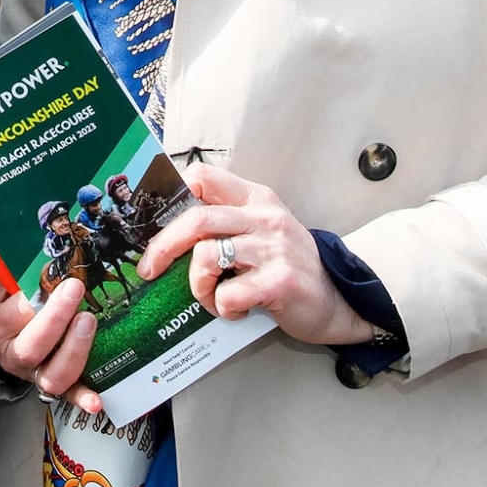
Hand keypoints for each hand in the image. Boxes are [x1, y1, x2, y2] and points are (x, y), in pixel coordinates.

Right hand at [0, 276, 101, 413]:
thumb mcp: (5, 282)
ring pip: (51, 376)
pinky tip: (96, 399)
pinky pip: (69, 395)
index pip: (13, 315)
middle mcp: (12, 355)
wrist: (9, 335)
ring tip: (88, 320)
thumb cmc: (11, 303)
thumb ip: (14, 265)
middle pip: (30, 348)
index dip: (35, 298)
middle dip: (56, 319)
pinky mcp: (55, 386)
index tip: (56, 278)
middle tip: (74, 290)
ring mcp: (34, 374)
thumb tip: (29, 241)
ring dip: (74, 350)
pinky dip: (83, 397)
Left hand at [134, 164, 370, 344]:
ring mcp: (273, 248)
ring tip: (210, 297)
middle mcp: (264, 217)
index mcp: (256, 199)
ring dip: (197, 285)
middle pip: (196, 219)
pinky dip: (222, 307)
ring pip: (207, 256)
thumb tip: (169, 228)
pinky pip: (229, 293)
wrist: (336, 299)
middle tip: (150, 268)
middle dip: (163, 246)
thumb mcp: (261, 229)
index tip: (156, 220)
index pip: (204, 176)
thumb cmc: (287, 265)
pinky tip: (235, 310)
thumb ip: (225, 221)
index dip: (173, 194)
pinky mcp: (280, 281)